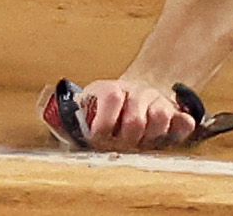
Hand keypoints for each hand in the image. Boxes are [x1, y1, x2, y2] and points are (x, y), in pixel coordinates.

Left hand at [42, 76, 196, 150]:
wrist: (136, 91)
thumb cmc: (104, 109)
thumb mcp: (86, 105)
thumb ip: (70, 115)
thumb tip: (49, 121)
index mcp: (109, 89)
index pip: (110, 98)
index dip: (103, 125)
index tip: (97, 138)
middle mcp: (135, 91)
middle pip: (135, 120)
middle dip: (126, 137)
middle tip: (121, 144)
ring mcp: (157, 102)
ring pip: (159, 119)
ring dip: (149, 136)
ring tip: (139, 142)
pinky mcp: (176, 113)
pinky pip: (183, 123)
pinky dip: (178, 130)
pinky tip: (166, 137)